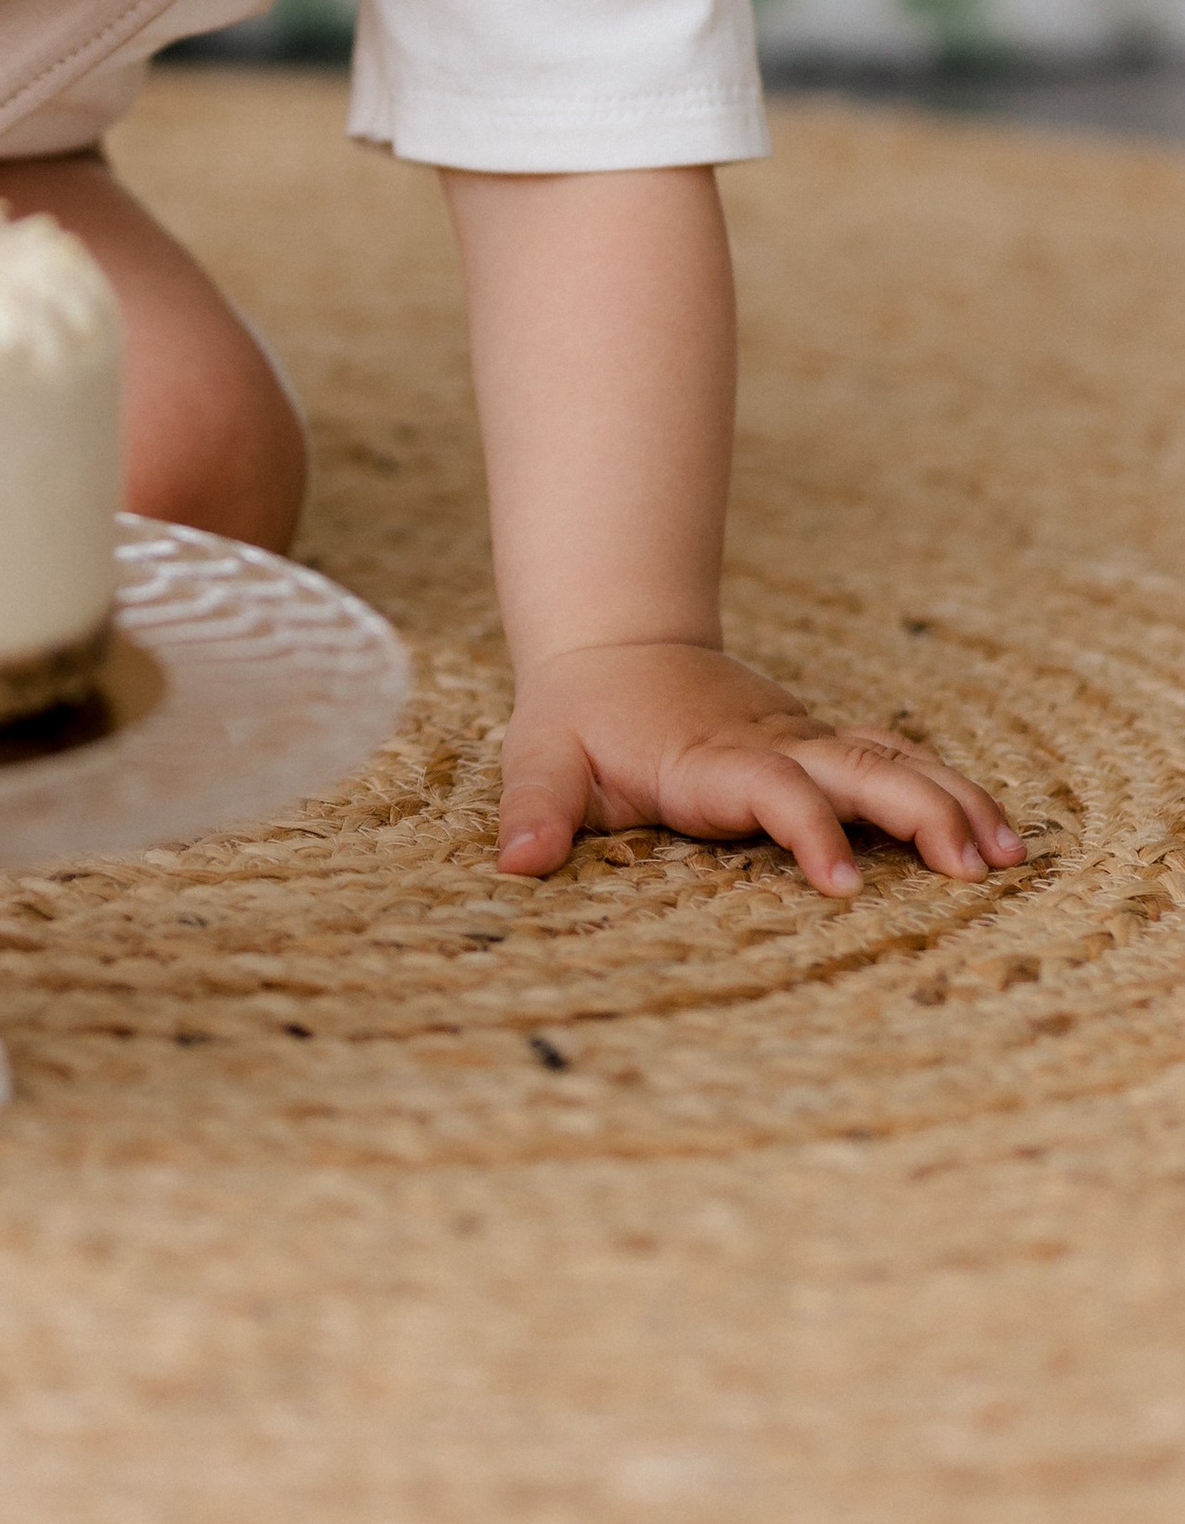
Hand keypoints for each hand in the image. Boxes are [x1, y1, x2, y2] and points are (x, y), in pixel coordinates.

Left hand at [497, 638, 1025, 896]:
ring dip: (952, 803)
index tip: (844, 884)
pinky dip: (948, 792)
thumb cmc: (578, 712)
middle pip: (860, 770)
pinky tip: (996, 834)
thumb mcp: (541, 753)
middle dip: (920, 815)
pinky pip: (896, 763)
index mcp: (709, 760)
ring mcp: (805, 742)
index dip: (809, 829)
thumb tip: (515, 862)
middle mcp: (772, 746)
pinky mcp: (822, 747)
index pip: (773, 789)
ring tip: (1009, 856)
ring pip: (892, 762)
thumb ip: (534, 806)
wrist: (614, 639)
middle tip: (973, 869)